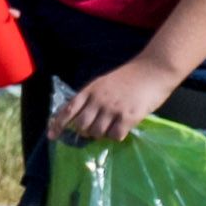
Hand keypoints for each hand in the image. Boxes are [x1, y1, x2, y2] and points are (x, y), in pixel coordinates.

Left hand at [50, 52, 182, 142]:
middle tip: (93, 132)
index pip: (68, 109)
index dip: (58, 124)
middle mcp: (98, 100)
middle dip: (84, 132)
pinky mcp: (128, 117)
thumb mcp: (103, 83)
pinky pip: (115, 135)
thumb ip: (92, 97)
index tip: (52, 135)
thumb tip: (82, 116)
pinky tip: (122, 128)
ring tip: (111, 127)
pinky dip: (116, 136)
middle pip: (81, 125)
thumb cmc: (129, 77)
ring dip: (101, 134)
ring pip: (97, 132)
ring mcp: (112, 109)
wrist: (153, 70)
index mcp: (89, 90)